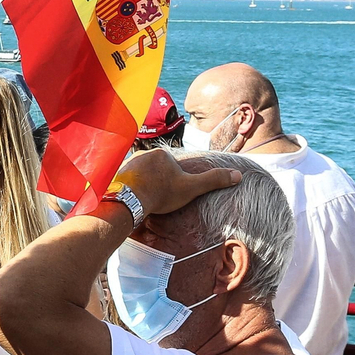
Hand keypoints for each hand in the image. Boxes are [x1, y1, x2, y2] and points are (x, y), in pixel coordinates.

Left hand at [116, 148, 241, 218]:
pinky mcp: (117, 173)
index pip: (172, 167)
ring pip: (141, 175)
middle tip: (156, 198)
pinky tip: (132, 198)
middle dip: (157, 183)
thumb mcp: (191, 188)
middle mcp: (143, 153)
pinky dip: (131, 188)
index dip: (173, 182)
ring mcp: (128, 162)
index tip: (169, 193)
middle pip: (155, 170)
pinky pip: (127, 180)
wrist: (130, 201)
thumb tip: (238, 175)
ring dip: (144, 185)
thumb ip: (213, 180)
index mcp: (162, 154)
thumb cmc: (161, 194)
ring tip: (144, 199)